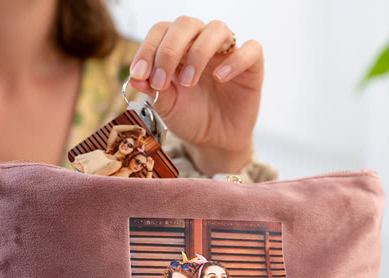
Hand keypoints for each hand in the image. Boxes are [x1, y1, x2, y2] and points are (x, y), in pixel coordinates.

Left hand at [129, 17, 262, 174]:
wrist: (215, 141)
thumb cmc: (191, 118)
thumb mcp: (167, 107)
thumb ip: (154, 90)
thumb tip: (135, 77)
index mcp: (178, 48)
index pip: (161, 31)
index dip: (148, 48)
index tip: (139, 74)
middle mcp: (202, 43)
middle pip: (186, 24)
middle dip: (169, 50)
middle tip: (161, 80)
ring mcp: (227, 52)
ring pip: (217, 29)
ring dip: (198, 53)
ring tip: (189, 82)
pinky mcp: (252, 66)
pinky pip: (251, 50)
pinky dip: (235, 61)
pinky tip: (220, 78)